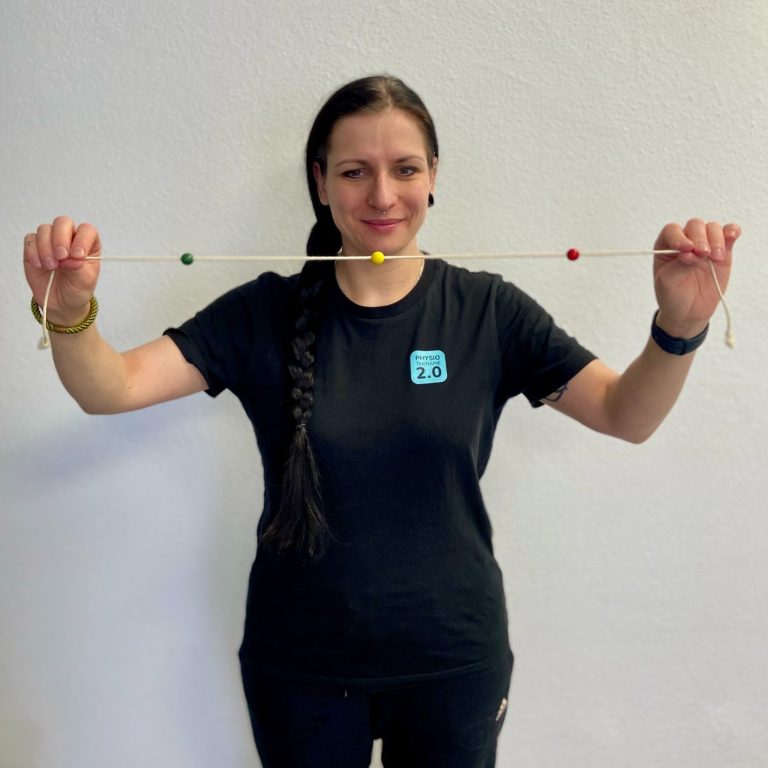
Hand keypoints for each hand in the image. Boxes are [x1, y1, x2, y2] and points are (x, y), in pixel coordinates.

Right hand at [24, 216, 101, 323]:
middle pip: (63, 222)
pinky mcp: (34, 247)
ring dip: (46, 248)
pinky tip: (39, 265)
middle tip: (61, 258)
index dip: (82, 239)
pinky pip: (30, 240)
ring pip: (44, 229)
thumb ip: (79, 268)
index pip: (87, 230)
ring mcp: (50, 240)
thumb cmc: (77, 288)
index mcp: (88, 243)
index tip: (77, 256)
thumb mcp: (85, 281)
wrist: (61, 302)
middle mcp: (69, 238)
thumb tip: (71, 258)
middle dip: (60, 239)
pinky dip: (33, 252)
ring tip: (51, 267)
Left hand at [653, 218, 739, 337]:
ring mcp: (705, 245)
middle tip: (703, 254)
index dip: (679, 236)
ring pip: (713, 228)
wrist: (688, 312)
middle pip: (695, 226)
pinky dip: (732, 231)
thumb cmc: (672, 295)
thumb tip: (692, 252)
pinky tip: (732, 236)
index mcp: (666, 246)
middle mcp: (686, 241)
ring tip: (715, 258)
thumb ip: (679, 265)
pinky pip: (729, 233)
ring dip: (716, 240)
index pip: (672, 231)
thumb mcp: (668, 282)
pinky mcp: (723, 251)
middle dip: (700, 238)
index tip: (686, 248)